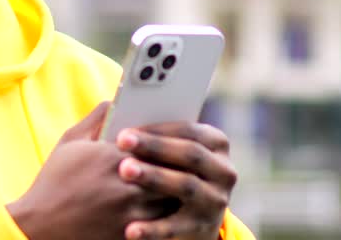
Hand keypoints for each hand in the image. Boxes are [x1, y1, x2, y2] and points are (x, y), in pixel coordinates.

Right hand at [7, 102, 172, 239]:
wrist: (40, 225)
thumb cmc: (54, 181)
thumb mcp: (70, 142)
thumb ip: (96, 119)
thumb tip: (117, 101)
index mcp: (112, 155)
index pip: (157, 142)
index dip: (171, 139)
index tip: (177, 136)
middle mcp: (125, 183)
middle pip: (170, 169)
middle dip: (180, 164)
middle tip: (189, 159)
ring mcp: (130, 211)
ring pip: (171, 198)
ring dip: (177, 190)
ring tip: (182, 183)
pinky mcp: (130, 234)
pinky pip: (161, 223)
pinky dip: (168, 215)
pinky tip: (166, 207)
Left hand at [114, 122, 236, 239]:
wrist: (184, 217)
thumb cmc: (164, 170)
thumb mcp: (166, 152)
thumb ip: (152, 133)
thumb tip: (118, 111)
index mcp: (216, 143)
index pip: (189, 129)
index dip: (158, 127)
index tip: (127, 127)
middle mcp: (223, 171)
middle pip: (190, 153)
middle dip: (155, 146)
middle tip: (121, 142)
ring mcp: (216, 201)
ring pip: (187, 185)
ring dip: (155, 176)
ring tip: (125, 171)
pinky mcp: (203, 229)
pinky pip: (177, 228)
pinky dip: (153, 228)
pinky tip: (129, 228)